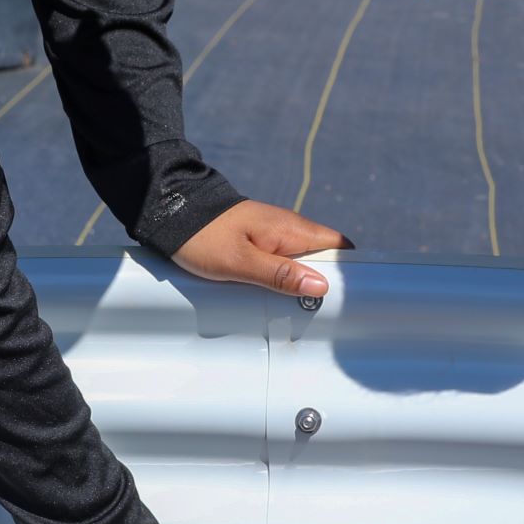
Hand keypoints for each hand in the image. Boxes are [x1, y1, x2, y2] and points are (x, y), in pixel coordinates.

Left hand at [174, 200, 350, 301]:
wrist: (174, 212)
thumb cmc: (204, 236)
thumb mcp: (241, 263)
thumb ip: (281, 275)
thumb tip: (320, 286)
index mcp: (292, 229)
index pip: (340, 245)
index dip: (350, 269)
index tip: (349, 296)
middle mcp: (289, 228)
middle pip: (324, 256)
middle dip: (327, 281)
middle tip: (322, 311)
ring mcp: (275, 233)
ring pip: (304, 259)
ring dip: (304, 281)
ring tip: (302, 309)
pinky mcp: (260, 239)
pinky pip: (284, 259)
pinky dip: (287, 276)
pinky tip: (279, 295)